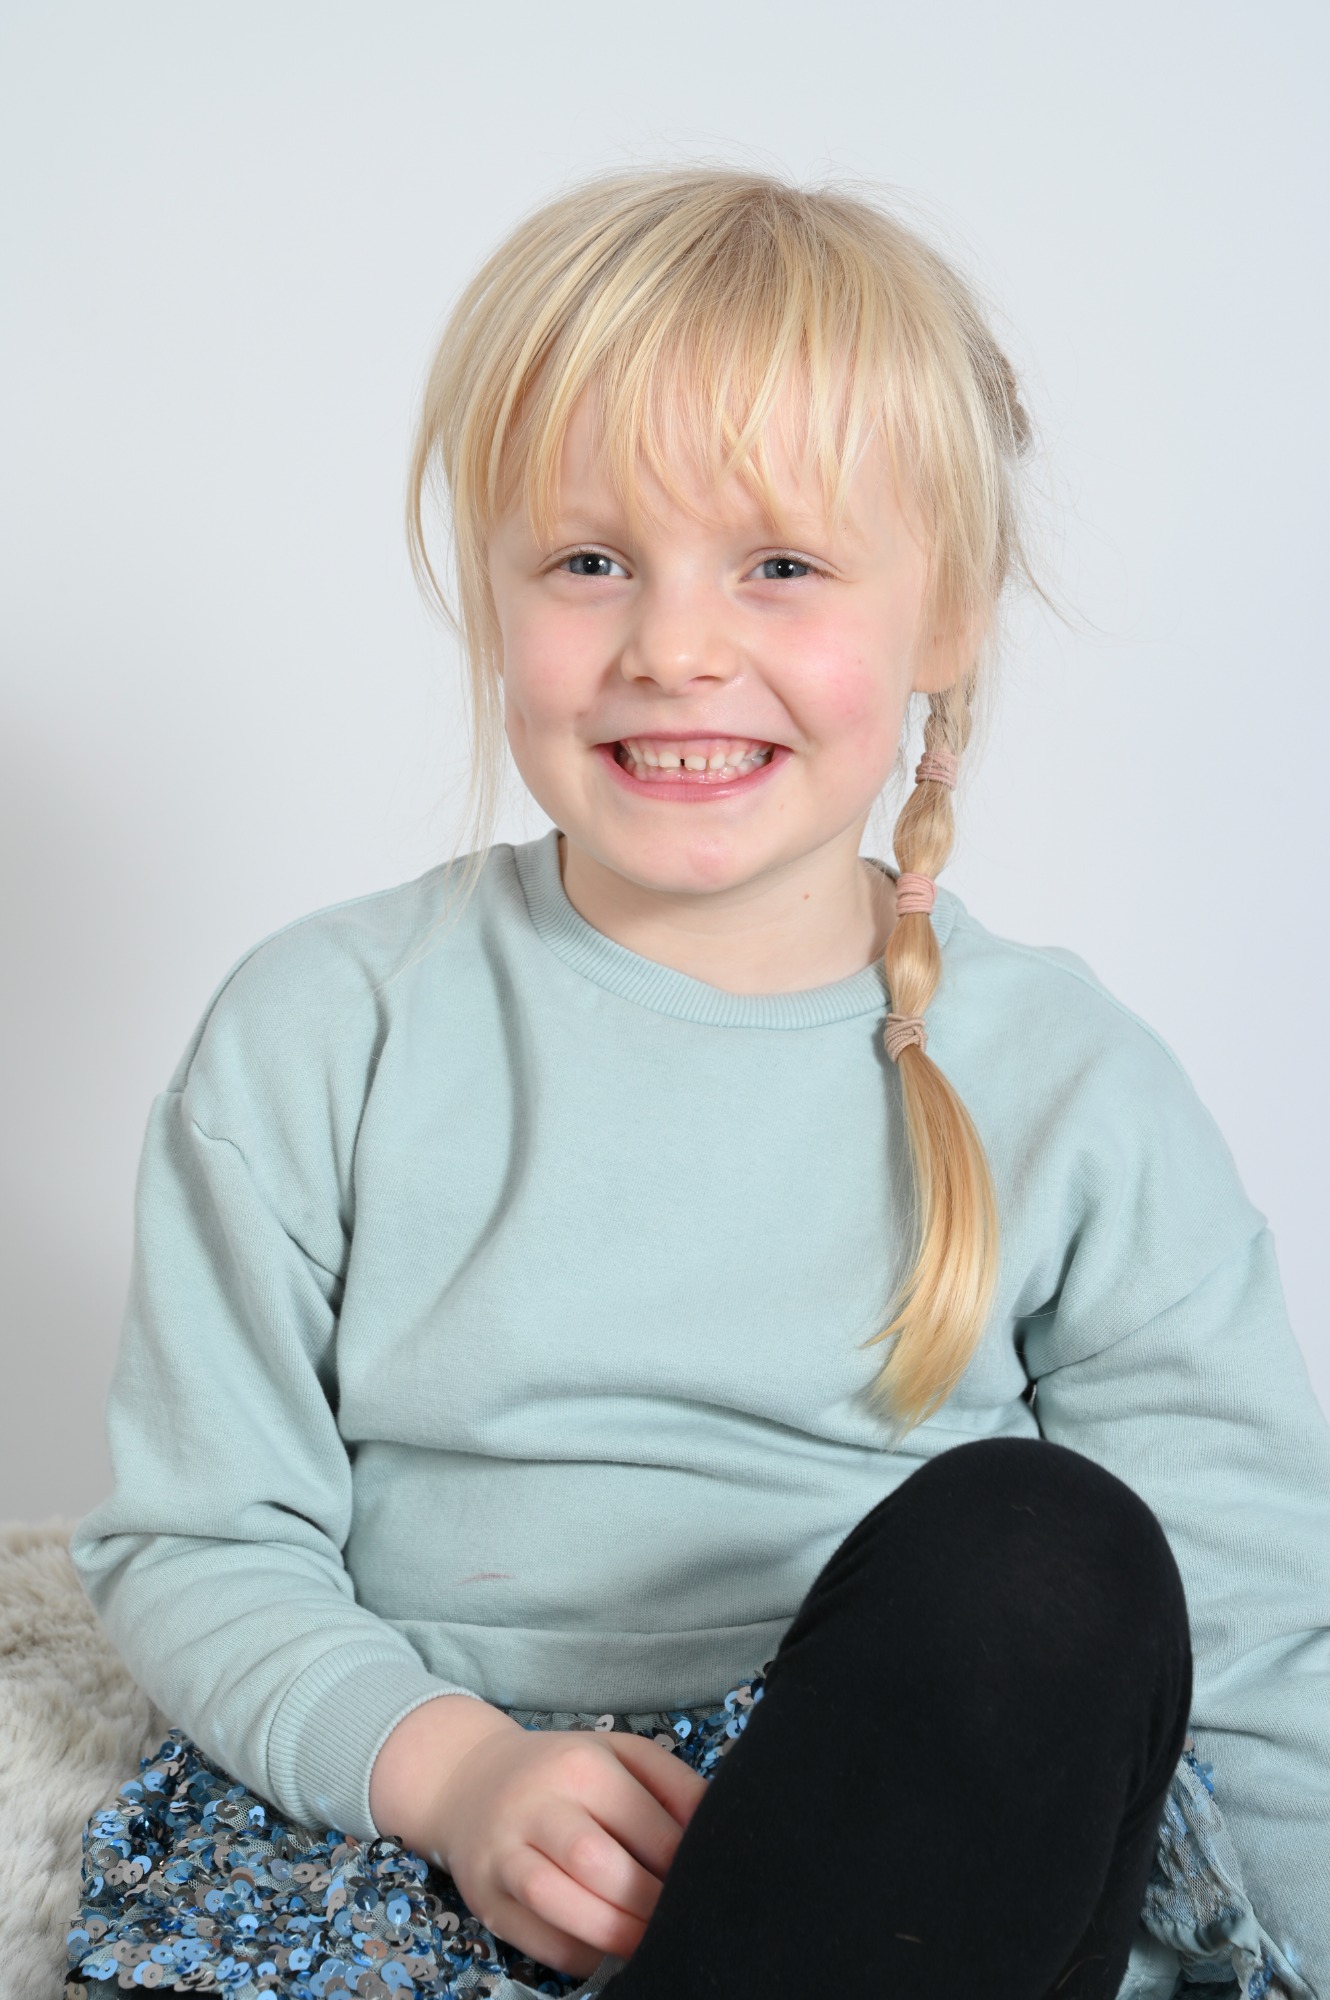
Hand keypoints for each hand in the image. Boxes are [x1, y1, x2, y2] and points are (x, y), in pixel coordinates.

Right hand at [434, 1722, 708, 1978]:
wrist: (470, 1780)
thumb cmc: (563, 1771)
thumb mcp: (618, 1754)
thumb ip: (672, 1784)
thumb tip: (717, 1830)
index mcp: (582, 1765)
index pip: (646, 1824)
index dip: (683, 1864)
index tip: (707, 1883)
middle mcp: (538, 1805)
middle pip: (598, 1863)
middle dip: (648, 1904)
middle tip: (682, 1922)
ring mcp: (504, 1854)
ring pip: (558, 1902)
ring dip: (613, 1934)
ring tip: (649, 1944)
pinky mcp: (485, 1900)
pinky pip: (537, 1940)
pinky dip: (580, 1955)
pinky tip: (607, 1952)